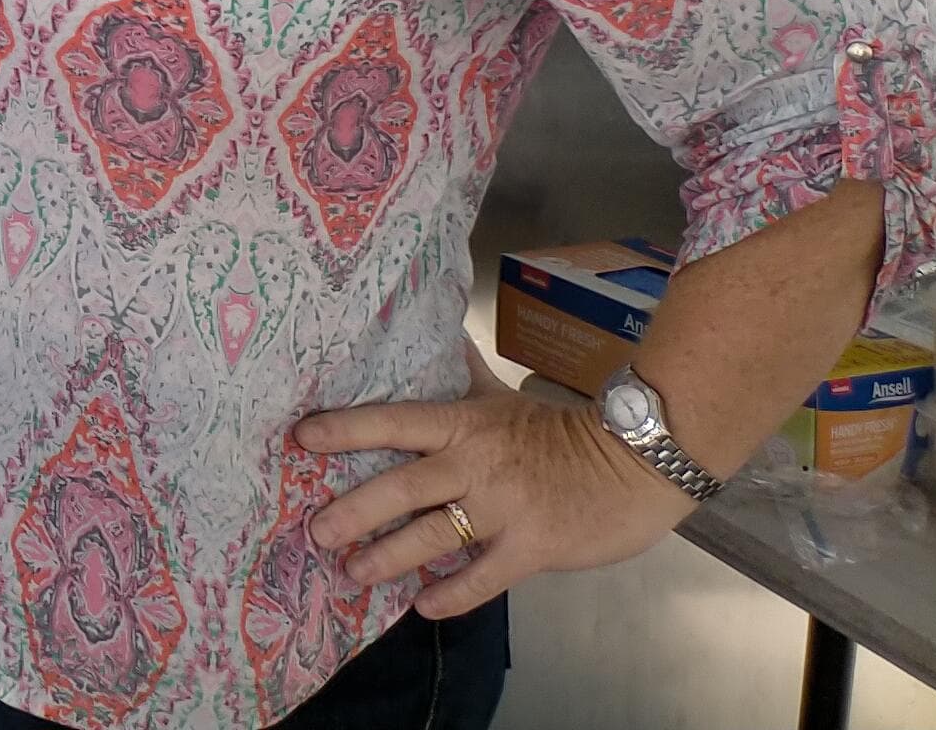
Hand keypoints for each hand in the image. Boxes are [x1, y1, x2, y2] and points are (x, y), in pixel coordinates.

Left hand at [298, 384, 688, 616]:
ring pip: (433, 535)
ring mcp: (502, 508)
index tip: (301, 438)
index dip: (345, 428)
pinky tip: (423, 607)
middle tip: (315, 531)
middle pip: (402, 487)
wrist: (635, 464)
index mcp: (463, 424)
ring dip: (389, 557)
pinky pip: (483, 577)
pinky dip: (452, 595)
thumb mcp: (504, 396)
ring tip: (353, 573)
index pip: (392, 421)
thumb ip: (464, 374)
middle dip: (353, 511)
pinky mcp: (532, 547)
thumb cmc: (564, 431)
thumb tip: (438, 329)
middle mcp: (473, 464)